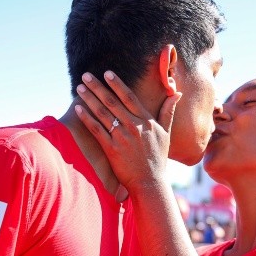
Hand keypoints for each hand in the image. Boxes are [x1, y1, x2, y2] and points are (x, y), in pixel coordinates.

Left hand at [74, 71, 181, 192]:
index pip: (129, 98)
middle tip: (86, 75)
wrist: (150, 182)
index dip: (117, 84)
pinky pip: (96, 130)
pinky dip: (87, 118)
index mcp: (146, 121)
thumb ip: (167, 111)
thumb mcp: (166, 133)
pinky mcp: (112, 149)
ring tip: (80, 88)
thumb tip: (177, 93)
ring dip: (90, 99)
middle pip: (112, 102)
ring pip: (103, 114)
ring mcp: (122, 138)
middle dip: (98, 87)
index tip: (107, 73)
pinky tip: (78, 109)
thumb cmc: (158, 158)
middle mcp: (134, 127)